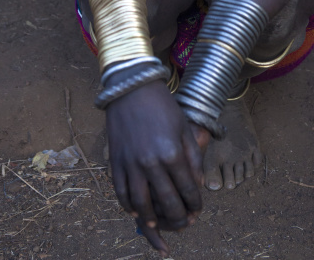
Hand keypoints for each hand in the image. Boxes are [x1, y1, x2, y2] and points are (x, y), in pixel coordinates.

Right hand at [106, 80, 203, 256]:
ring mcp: (130, 164)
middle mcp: (150, 163)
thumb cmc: (162, 105)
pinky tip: (136, 213)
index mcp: (172, 153)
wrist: (132, 87)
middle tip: (183, 223)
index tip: (197, 209)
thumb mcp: (184, 128)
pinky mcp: (116, 162)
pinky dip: (128, 207)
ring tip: (159, 226)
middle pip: (166, 202)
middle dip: (178, 218)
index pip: (187, 190)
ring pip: (141, 204)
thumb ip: (193, 158)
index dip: (195, 203)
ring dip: (151, 220)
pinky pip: (121, 192)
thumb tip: (197, 185)